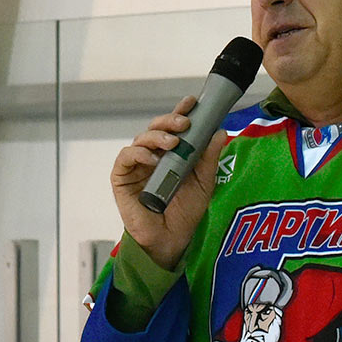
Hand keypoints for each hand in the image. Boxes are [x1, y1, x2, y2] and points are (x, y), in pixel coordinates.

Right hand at [109, 96, 231, 269]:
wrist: (171, 240)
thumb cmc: (185, 213)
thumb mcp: (203, 183)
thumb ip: (209, 158)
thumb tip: (219, 132)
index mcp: (171, 154)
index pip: (174, 127)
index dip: (180, 112)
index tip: (192, 102)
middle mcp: (152, 155)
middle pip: (156, 128)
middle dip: (170, 120)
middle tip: (184, 123)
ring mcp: (136, 166)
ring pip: (141, 138)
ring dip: (157, 136)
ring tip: (173, 143)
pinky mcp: (122, 178)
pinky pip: (126, 157)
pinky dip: (138, 153)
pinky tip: (152, 158)